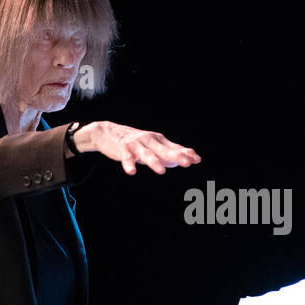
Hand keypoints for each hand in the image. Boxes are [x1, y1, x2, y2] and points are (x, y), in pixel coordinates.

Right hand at [76, 121, 200, 174]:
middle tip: (186, 163)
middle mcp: (149, 140)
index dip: (185, 153)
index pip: (174, 147)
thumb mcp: (153, 146)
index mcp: (158, 140)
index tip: (197, 160)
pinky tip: (131, 172)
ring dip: (154, 162)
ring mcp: (136, 144)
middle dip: (176, 156)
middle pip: (164, 150)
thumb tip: (187, 160)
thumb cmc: (135, 142)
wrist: (108, 132)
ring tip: (162, 171)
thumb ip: (168, 152)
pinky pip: (127, 157)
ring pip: (147, 154)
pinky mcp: (123, 148)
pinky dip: (129, 164)